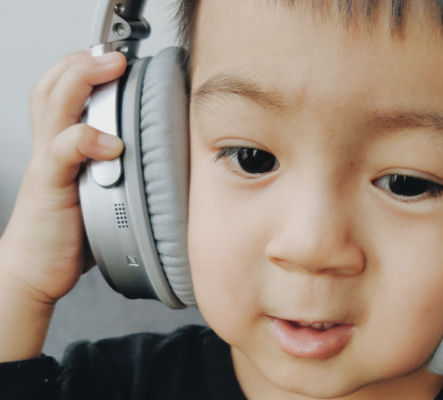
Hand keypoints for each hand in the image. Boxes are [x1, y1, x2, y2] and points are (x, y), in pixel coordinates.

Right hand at [0, 51, 125, 306]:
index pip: (63, 91)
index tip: (119, 60)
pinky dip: (86, 139)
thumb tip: (166, 164)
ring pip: (54, 105)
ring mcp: (49, 164)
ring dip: (81, 81)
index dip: (84, 69)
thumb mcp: (101, 192)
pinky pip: (62, 151)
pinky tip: (112, 143)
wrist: (35, 270)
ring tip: (111, 70)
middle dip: (82, 64)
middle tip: (116, 57)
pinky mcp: (50, 186)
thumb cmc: (71, 234)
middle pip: (53, 87)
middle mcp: (53, 147)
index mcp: (64, 145)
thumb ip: (120, 170)